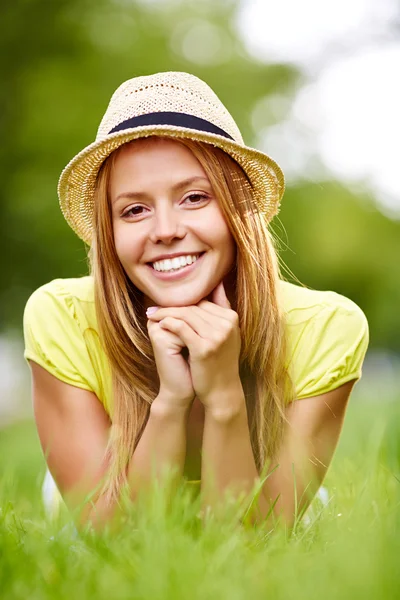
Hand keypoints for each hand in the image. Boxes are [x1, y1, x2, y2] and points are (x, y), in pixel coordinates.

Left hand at [147, 282, 242, 410]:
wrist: (222, 391)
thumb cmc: (220, 362)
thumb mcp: (226, 334)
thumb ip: (221, 309)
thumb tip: (217, 284)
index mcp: (232, 318)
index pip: (203, 303)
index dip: (183, 303)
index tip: (166, 303)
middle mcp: (227, 324)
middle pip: (194, 307)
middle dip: (171, 307)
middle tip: (153, 307)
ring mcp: (217, 336)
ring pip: (185, 316)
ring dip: (165, 313)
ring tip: (152, 314)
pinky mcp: (204, 348)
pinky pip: (181, 328)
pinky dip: (168, 323)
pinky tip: (158, 324)